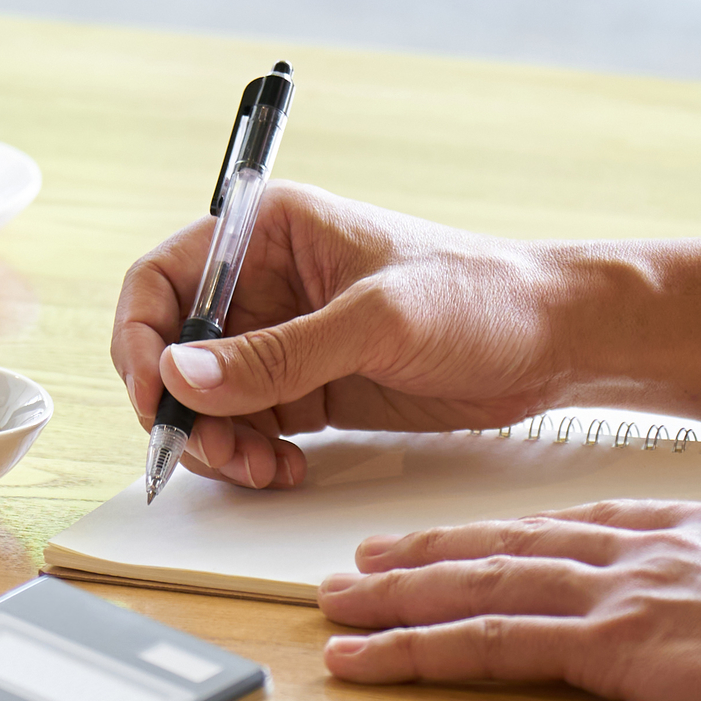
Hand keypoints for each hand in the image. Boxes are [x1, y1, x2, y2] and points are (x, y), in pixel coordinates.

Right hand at [111, 182, 579, 487]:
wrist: (557, 342)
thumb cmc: (483, 297)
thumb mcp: (377, 322)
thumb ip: (278, 354)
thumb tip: (182, 374)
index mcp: (270, 231)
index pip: (164, 280)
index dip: (143, 339)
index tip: (155, 396)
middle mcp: (267, 283)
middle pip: (175, 348)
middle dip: (182, 407)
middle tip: (216, 452)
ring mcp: (287, 338)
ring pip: (207, 397)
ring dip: (217, 441)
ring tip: (260, 469)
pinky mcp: (311, 386)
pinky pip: (249, 425)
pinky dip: (250, 456)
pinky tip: (283, 469)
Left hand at [316, 499, 700, 700]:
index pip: (587, 529)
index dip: (518, 536)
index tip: (472, 541)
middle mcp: (650, 548)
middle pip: (514, 545)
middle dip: (433, 555)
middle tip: (366, 562)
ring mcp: (623, 592)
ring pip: (481, 587)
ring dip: (398, 599)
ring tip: (335, 606)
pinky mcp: (607, 644)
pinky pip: (485, 645)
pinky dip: (412, 652)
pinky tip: (361, 663)